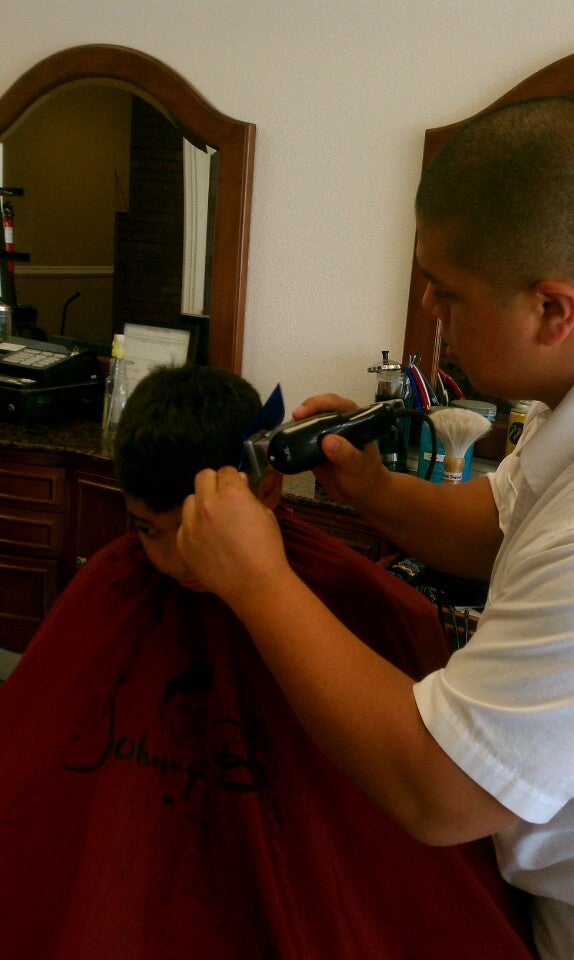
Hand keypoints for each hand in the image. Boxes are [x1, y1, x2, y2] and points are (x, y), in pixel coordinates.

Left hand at [177, 466, 290, 611]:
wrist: (255, 584)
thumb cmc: (267, 548)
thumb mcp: (265, 514)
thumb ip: (247, 495)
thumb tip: (237, 481)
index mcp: (231, 493)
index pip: (225, 471)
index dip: (232, 479)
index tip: (236, 488)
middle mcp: (206, 504)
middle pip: (202, 477)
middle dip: (214, 484)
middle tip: (223, 500)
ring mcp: (191, 525)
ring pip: (189, 501)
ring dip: (200, 505)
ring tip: (213, 522)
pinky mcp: (182, 544)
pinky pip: (184, 526)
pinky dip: (194, 529)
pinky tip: (207, 541)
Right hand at [292, 393, 388, 508]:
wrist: (360, 494)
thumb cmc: (364, 477)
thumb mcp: (357, 467)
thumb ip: (346, 455)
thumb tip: (327, 440)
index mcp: (353, 420)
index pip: (335, 404)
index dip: (319, 404)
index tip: (302, 413)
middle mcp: (338, 423)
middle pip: (319, 408)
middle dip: (306, 410)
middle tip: (294, 418)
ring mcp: (325, 434)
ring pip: (309, 421)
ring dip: (296, 423)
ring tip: (285, 430)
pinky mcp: (314, 447)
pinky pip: (302, 437)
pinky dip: (292, 437)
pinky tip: (283, 442)